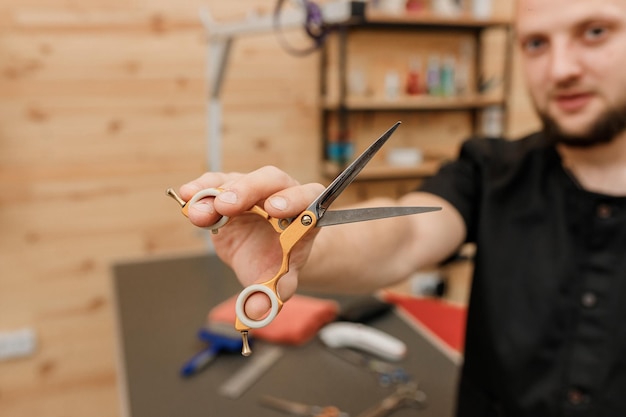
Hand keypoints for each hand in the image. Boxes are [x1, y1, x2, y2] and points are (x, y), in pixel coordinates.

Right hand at [179, 166, 324, 319]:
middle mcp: (281, 192)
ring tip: (199, 210)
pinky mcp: (230, 188)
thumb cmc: (277, 262)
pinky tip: (187, 198)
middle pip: (271, 180)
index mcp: (305, 211)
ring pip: (239, 180)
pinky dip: (201, 189)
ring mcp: (254, 188)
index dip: (293, 200)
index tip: (274, 210)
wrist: (265, 253)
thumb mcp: (278, 281)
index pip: (308, 196)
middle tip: (226, 205)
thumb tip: (254, 312)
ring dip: (217, 192)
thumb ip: (270, 294)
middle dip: (248, 190)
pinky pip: (216, 183)